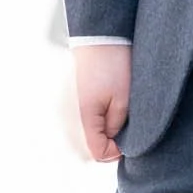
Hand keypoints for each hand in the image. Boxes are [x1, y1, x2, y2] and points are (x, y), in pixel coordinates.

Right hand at [73, 44, 131, 161]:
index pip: (97, 153)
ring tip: (111, 123)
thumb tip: (113, 145)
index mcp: (83, 116)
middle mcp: (68, 116)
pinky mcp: (66, 103)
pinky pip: (74, 127)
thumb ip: (116, 127)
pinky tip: (99, 116)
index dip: (116, 151)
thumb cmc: (113, 66)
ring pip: (78, 140)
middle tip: (121, 132)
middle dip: (104, 146)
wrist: (99, 39)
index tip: (128, 137)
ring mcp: (65, 110)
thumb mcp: (123, 101)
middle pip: (84, 150)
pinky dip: (87, 128)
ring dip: (94, 138)